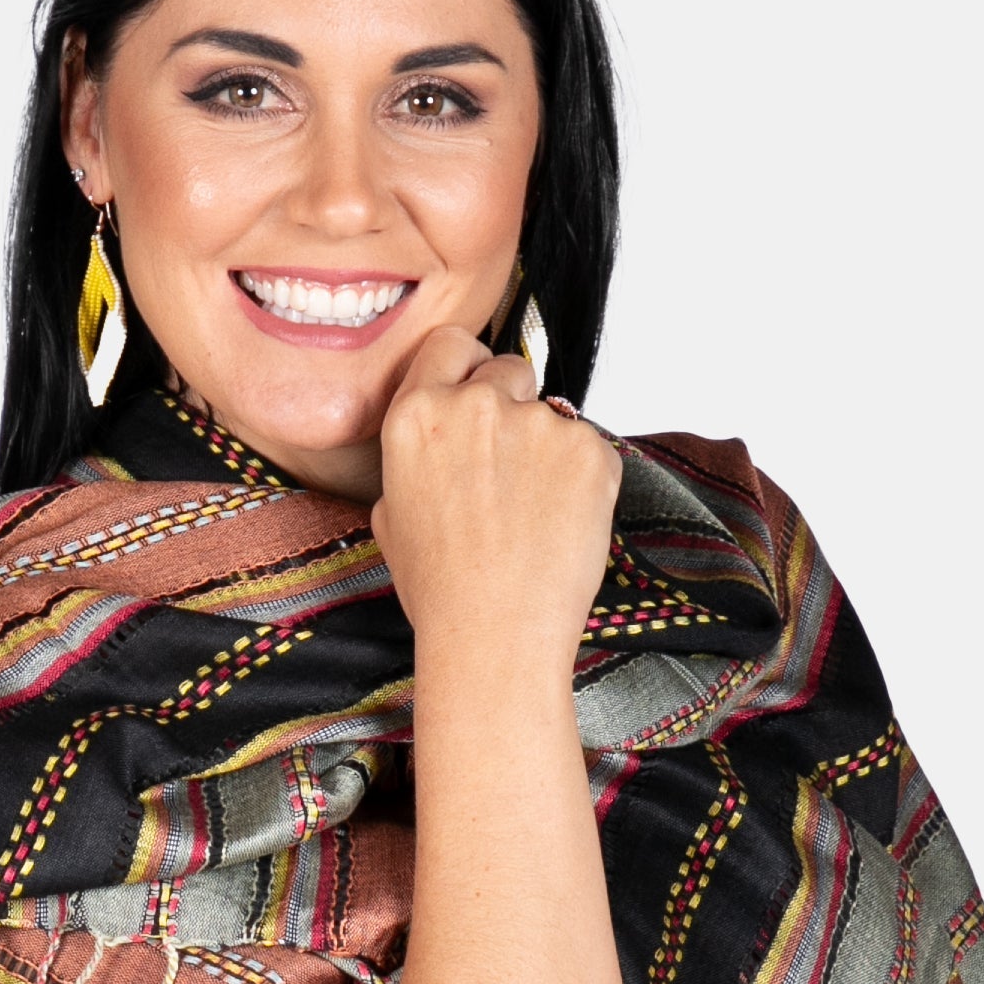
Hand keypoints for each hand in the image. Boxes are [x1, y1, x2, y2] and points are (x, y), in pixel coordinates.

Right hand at [369, 321, 622, 680]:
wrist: (496, 639)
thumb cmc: (443, 593)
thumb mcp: (391, 518)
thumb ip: (414, 458)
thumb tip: (439, 443)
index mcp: (416, 416)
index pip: (450, 345)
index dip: (468, 368)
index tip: (479, 393)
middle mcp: (475, 405)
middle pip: (508, 369)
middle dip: (514, 407)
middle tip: (511, 473)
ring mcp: (537, 423)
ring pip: (552, 414)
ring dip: (548, 452)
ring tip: (533, 518)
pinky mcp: (589, 449)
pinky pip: (591, 448)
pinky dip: (583, 481)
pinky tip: (560, 527)